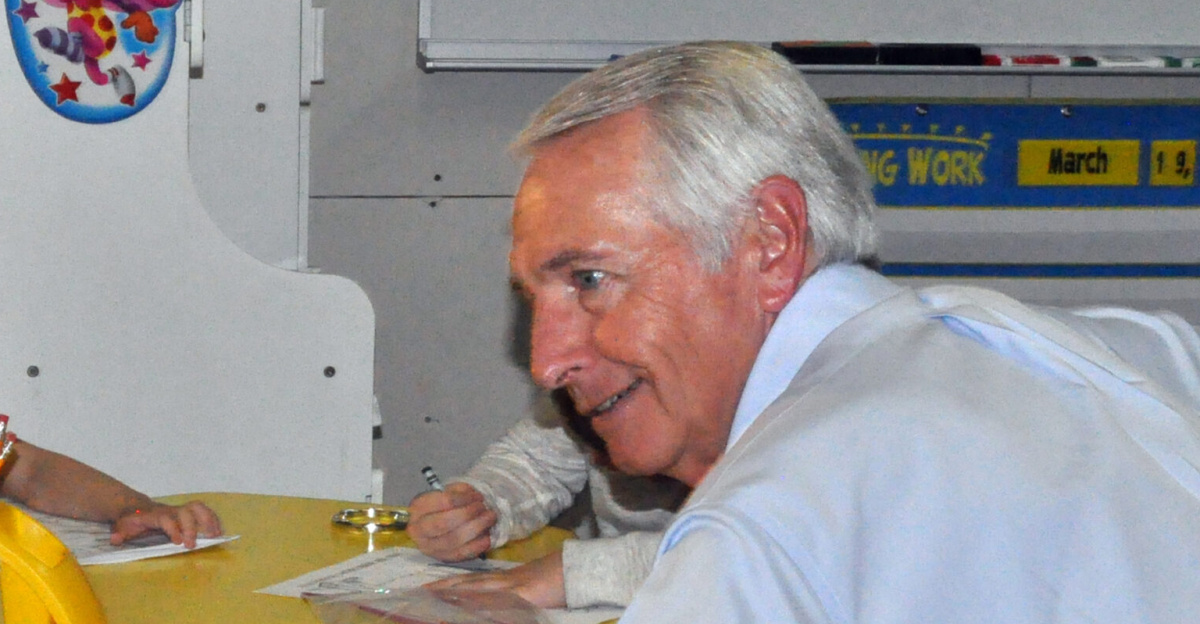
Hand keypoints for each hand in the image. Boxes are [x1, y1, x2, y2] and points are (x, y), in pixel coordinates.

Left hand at [111, 500, 222, 548]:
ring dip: (208, 520)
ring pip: (198, 508)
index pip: (166, 519)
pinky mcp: (187, 513)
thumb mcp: (121, 527)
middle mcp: (170, 510)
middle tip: (192, 545)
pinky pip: (204, 511)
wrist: (134, 508)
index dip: (174, 529)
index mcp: (155, 515)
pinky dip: (213, 519)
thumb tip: (115, 539)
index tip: (179, 542)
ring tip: (215, 535)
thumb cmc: (129, 521)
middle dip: (192, 528)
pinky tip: (218, 531)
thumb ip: (119, 533)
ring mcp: (179, 510)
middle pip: (186, 512)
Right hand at [407, 482, 496, 560]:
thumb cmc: (444, 505)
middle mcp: (419, 528)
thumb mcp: (449, 491)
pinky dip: (477, 546)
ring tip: (490, 518)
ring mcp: (429, 546)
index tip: (478, 496)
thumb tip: (475, 497)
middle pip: (446, 522)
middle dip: (469, 514)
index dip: (466, 498)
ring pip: (454, 540)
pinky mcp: (442, 558)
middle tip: (483, 508)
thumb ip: (461, 491)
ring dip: (477, 528)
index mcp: (419, 507)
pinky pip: (461, 554)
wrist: (434, 522)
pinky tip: (487, 537)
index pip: (444, 501)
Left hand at [424, 550, 566, 608]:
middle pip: (469, 583)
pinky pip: (496, 601)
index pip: (475, 581)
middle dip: (445, 587)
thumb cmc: (561, 575)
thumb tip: (505, 598)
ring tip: (433, 594)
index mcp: (508, 579)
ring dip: (454, 592)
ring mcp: (513, 587)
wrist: (580, 567)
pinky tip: (466, 606)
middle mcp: (506, 581)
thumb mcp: (536, 584)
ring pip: (477, 589)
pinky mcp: (522, 594)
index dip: (454, 583)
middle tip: (422, 590)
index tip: (434, 585)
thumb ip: (519, 592)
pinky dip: (479, 603)